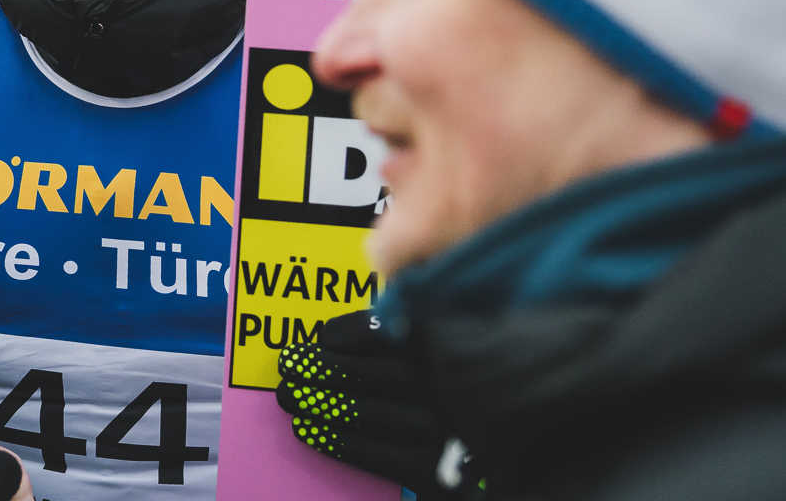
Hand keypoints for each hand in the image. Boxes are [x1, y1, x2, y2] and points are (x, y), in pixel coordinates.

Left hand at [275, 310, 480, 497]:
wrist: (518, 461)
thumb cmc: (468, 393)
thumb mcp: (455, 350)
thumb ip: (415, 328)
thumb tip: (349, 331)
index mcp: (457, 349)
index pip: (391, 334)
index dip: (349, 334)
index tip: (322, 337)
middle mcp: (452, 390)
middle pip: (369, 373)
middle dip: (321, 367)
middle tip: (289, 363)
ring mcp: (444, 435)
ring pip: (363, 412)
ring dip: (316, 402)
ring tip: (288, 395)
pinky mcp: (437, 477)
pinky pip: (373, 454)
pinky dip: (333, 439)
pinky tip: (307, 428)